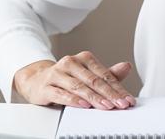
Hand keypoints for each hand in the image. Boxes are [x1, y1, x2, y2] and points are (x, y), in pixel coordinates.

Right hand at [13, 51, 136, 109]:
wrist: (36, 80)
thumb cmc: (66, 78)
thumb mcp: (88, 75)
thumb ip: (107, 74)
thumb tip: (127, 67)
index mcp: (84, 58)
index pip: (104, 74)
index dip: (117, 88)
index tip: (127, 99)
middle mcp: (71, 63)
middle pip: (94, 80)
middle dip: (109, 94)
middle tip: (121, 104)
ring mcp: (57, 74)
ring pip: (79, 87)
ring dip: (94, 98)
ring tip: (106, 106)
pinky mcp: (45, 86)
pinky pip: (61, 94)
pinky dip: (73, 100)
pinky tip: (84, 105)